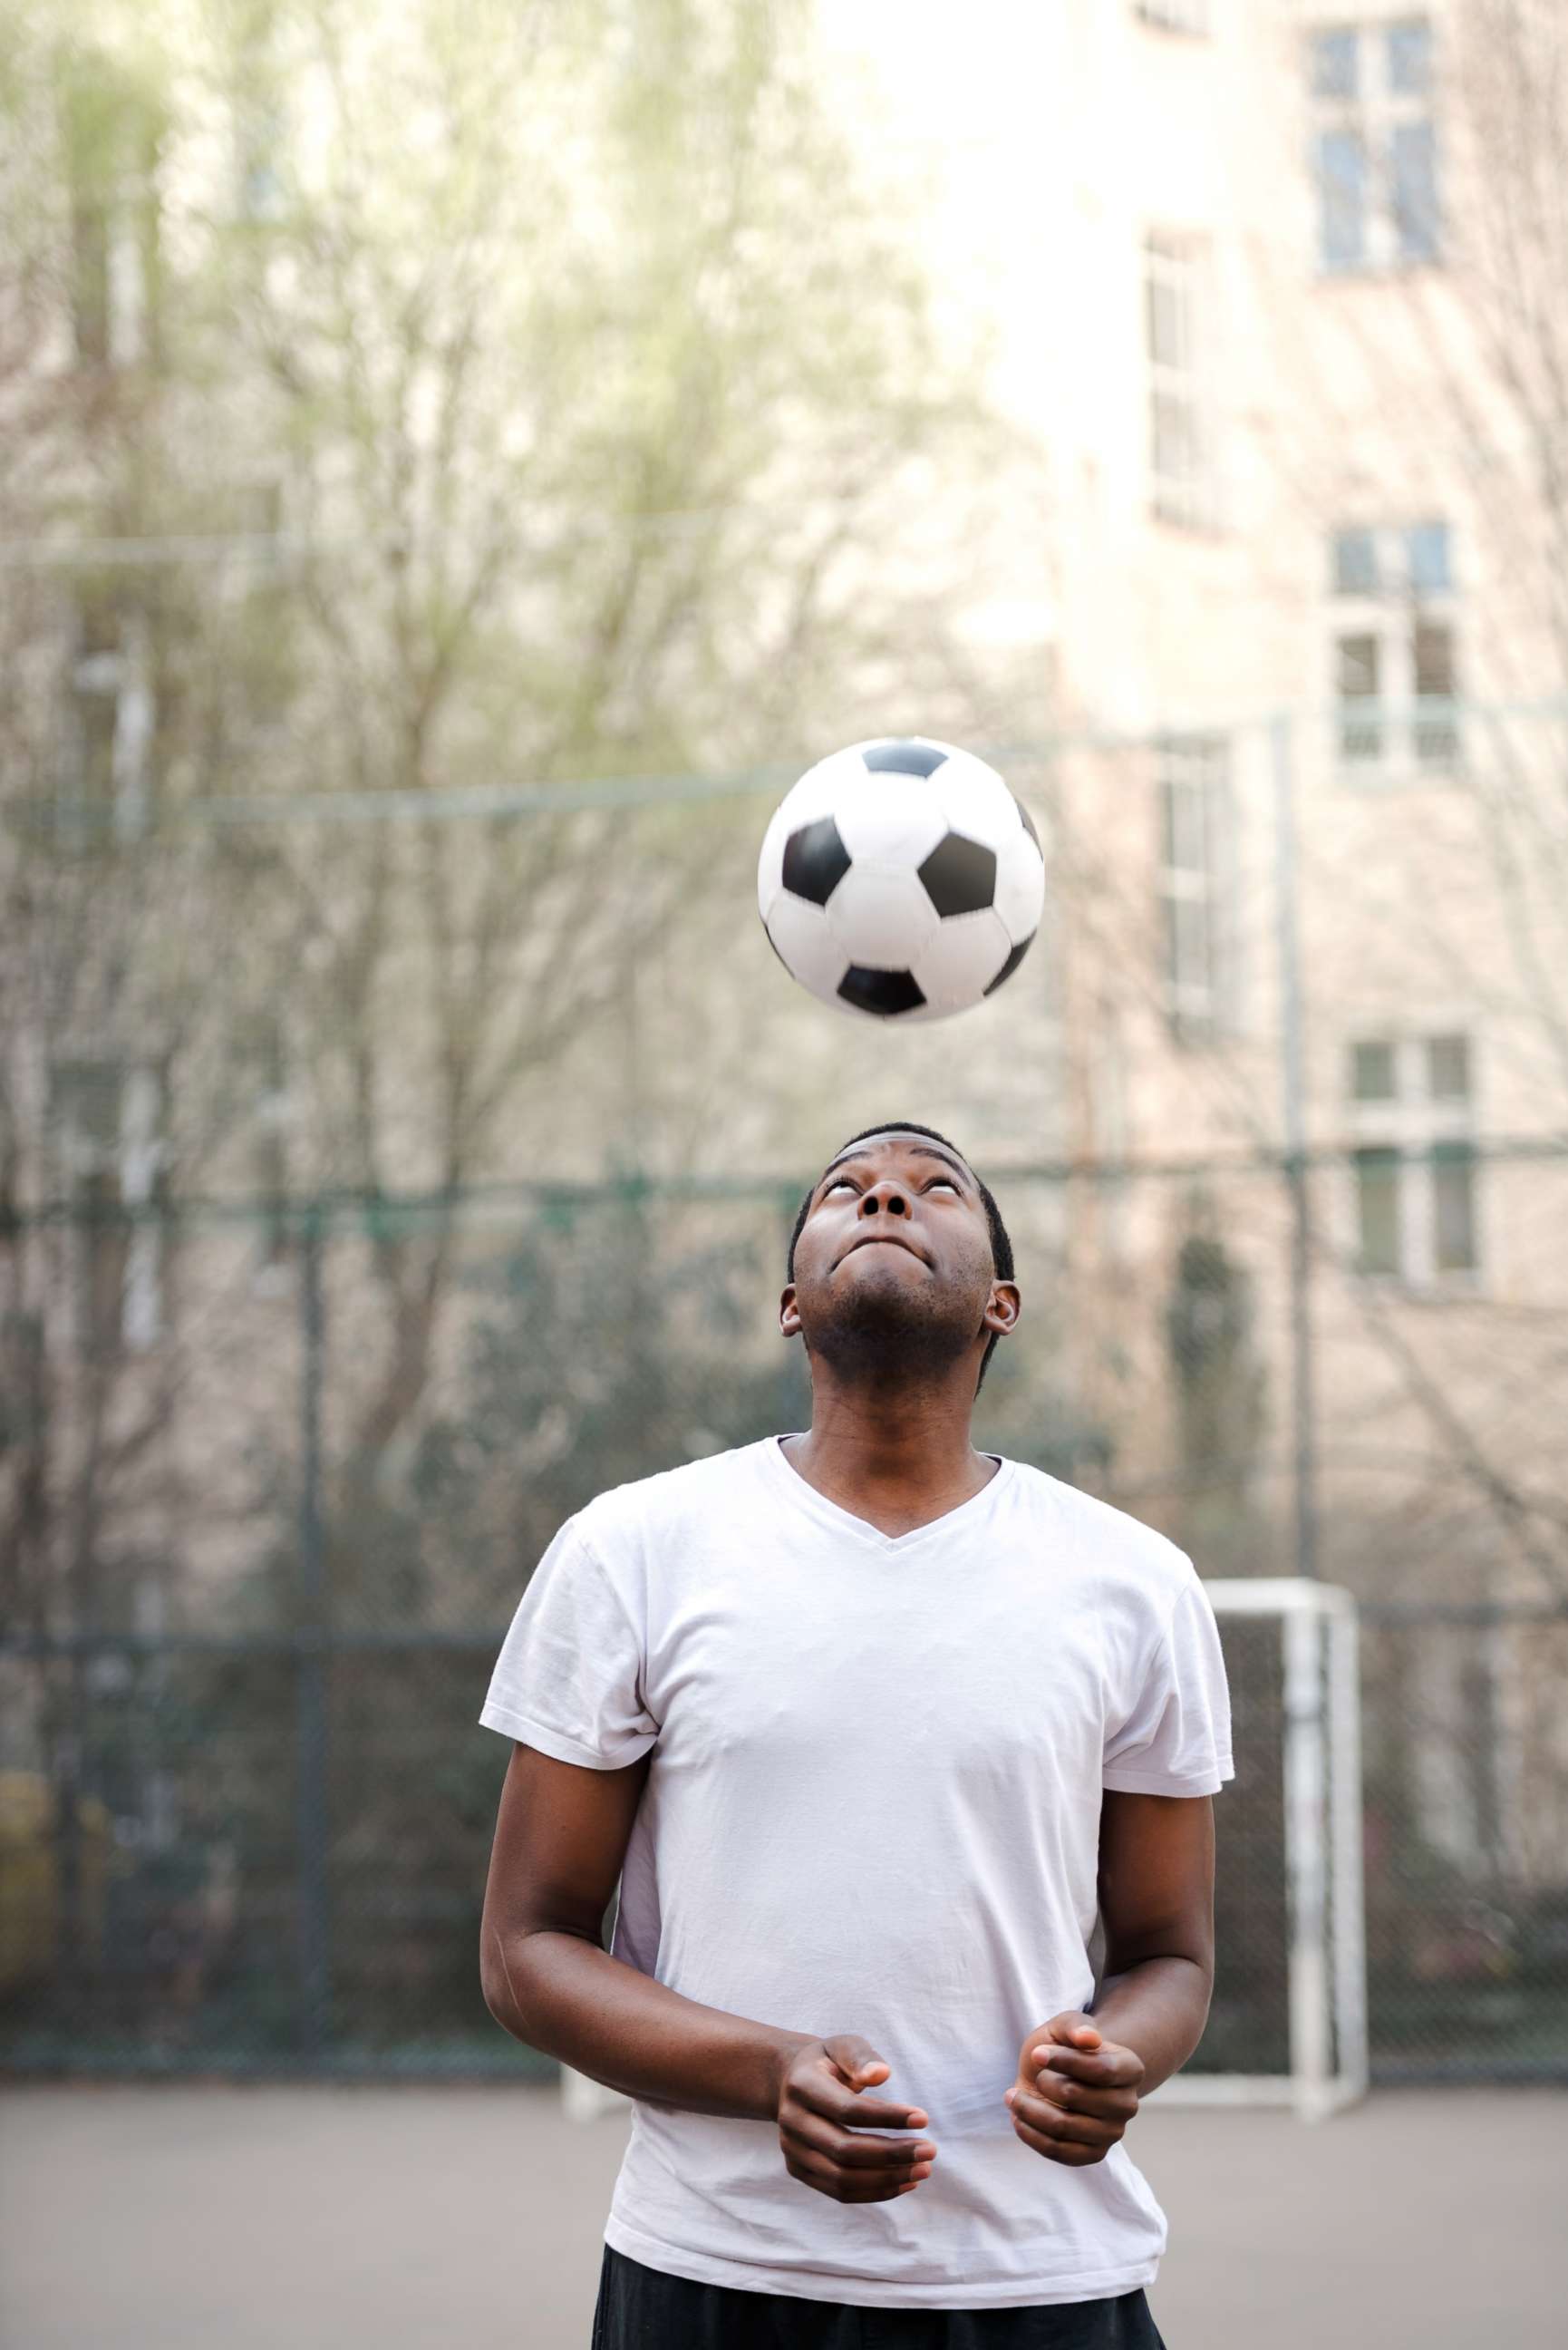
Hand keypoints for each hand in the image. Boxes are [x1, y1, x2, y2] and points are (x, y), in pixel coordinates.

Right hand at [773, 2035, 936, 2203]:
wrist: (791, 2080)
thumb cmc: (828, 2061)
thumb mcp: (842, 2045)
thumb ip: (861, 2056)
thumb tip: (882, 2074)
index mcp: (801, 2085)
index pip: (847, 2109)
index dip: (887, 2117)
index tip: (924, 2118)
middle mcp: (791, 2122)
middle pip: (844, 2150)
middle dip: (892, 2154)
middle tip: (930, 2151)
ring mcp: (792, 2150)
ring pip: (842, 2178)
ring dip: (887, 2179)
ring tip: (923, 2169)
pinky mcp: (798, 2170)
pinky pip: (839, 2192)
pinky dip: (874, 2192)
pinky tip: (904, 2181)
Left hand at [1004, 2011, 1143, 2165]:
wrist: (1060, 2075)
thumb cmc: (1064, 2047)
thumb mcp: (1065, 2026)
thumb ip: (1076, 2026)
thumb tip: (1090, 2038)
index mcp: (1131, 2069)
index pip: (1100, 2069)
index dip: (1064, 2061)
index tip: (1037, 2053)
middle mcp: (1128, 2104)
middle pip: (1077, 2097)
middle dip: (1045, 2082)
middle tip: (1034, 2074)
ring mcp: (1112, 2133)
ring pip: (1063, 2126)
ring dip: (1029, 2109)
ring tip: (1013, 2096)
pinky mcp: (1093, 2154)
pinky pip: (1058, 2151)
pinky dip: (1031, 2134)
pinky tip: (1019, 2117)